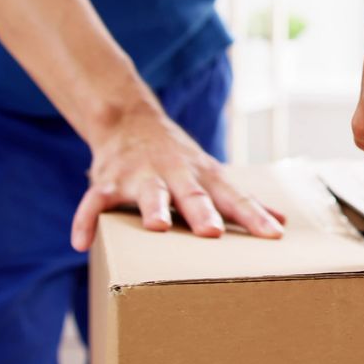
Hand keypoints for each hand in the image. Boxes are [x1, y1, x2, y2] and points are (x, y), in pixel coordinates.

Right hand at [69, 106, 283, 250]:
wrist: (130, 121)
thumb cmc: (180, 161)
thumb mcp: (212, 174)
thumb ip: (243, 201)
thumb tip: (282, 220)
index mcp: (204, 176)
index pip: (235, 198)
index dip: (254, 216)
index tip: (273, 235)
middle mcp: (175, 173)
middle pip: (192, 194)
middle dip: (201, 211)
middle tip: (211, 231)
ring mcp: (140, 175)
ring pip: (146, 192)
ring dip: (151, 206)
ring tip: (155, 226)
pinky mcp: (108, 181)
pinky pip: (94, 201)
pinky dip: (85, 220)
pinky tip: (81, 243)